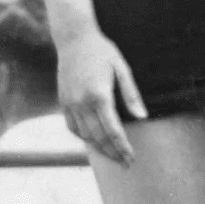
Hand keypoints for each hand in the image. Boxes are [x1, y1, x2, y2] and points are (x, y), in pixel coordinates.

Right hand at [56, 29, 145, 164]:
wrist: (74, 39)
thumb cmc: (102, 51)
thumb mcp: (121, 68)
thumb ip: (131, 94)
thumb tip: (142, 117)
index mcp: (99, 94)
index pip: (113, 130)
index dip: (122, 147)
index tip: (131, 158)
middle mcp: (82, 102)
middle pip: (98, 137)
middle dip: (113, 153)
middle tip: (125, 164)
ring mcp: (70, 103)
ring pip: (84, 135)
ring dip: (98, 149)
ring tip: (112, 156)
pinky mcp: (63, 101)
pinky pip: (72, 126)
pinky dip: (83, 137)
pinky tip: (93, 141)